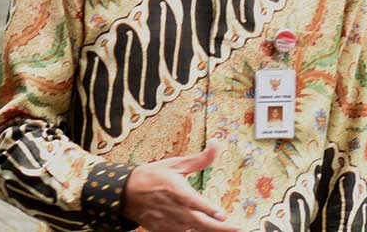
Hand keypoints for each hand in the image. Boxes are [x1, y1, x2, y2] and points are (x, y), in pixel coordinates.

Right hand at [121, 142, 237, 231]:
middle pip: (203, 224)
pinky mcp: (166, 231)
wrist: (127, 193)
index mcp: (179, 192)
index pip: (197, 204)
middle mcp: (177, 211)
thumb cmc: (153, 176)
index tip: (223, 215)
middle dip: (222, 229)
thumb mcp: (175, 164)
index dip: (210, 211)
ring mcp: (172, 224)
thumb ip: (199, 159)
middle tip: (239, 228)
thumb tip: (217, 144)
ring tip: (227, 230)